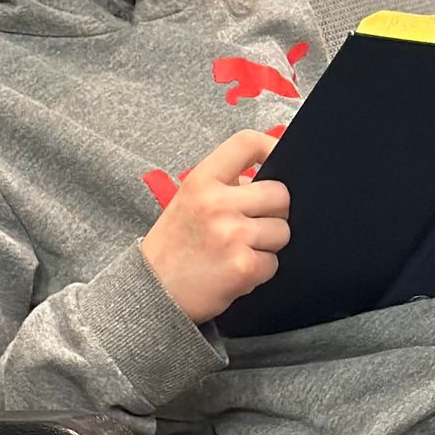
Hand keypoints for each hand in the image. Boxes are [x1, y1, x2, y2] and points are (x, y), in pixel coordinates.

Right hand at [139, 130, 291, 322]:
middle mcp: (217, 204)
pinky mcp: (244, 266)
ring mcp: (232, 235)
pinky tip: (236, 270)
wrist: (152, 291)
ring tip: (238, 250)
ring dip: (268, 244)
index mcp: (201, 181)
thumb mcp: (188, 201)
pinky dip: (260, 270)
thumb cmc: (173, 246)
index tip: (278, 157)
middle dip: (274, 211)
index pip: (246, 143)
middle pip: (280, 194)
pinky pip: (273, 262)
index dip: (271, 146)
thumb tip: (261, 179)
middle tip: (252, 224)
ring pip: (282, 231)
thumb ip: (223, 186)